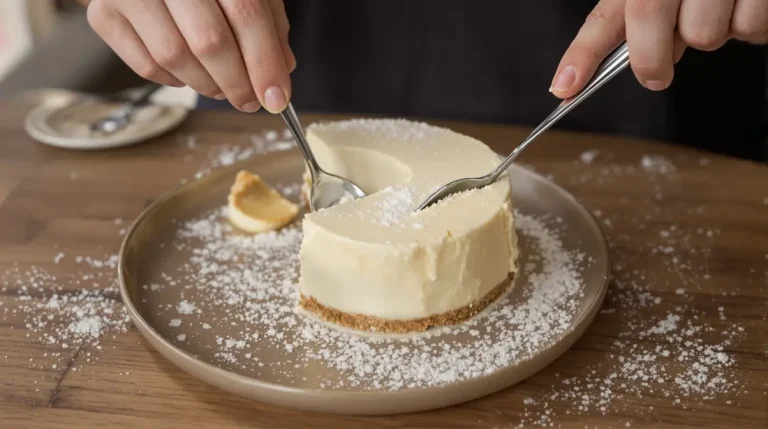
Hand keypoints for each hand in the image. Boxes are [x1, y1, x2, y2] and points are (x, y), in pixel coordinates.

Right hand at [84, 0, 295, 112]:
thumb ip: (267, 22)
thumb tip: (281, 70)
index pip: (246, 14)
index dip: (265, 62)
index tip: (277, 97)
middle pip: (209, 41)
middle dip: (237, 83)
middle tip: (249, 100)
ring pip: (175, 58)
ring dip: (207, 86)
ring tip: (222, 87)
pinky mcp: (103, 14)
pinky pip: (145, 66)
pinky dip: (174, 80)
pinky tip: (188, 72)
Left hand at [550, 0, 767, 96]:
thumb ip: (649, 20)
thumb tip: (649, 63)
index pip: (604, 17)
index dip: (581, 54)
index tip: (563, 87)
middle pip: (650, 27)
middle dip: (652, 62)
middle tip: (659, 71)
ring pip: (704, 36)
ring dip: (713, 35)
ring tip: (721, 6)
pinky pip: (749, 28)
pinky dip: (750, 27)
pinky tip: (746, 2)